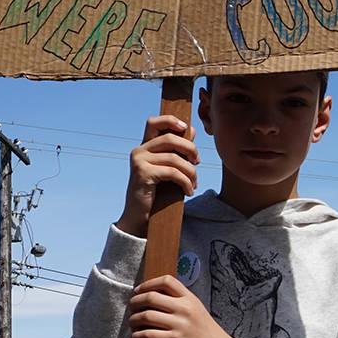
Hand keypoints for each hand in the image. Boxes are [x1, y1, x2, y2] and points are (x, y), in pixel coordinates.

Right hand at [116, 116, 198, 236]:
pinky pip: (173, 172)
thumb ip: (177, 150)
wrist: (140, 216)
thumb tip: (191, 129)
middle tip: (197, 162)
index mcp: (145, 147)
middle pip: (170, 138)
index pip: (153, 122)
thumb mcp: (168, 168)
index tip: (186, 128)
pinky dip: (185, 182)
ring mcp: (139, 161)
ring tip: (194, 184)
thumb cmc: (156, 192)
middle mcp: (139, 150)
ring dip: (190, 172)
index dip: (170, 120)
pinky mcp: (143, 173)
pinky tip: (188, 191)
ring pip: (174, 158)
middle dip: (190, 148)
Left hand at [128, 275, 237, 337]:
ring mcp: (180, 324)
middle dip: (135, 303)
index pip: (166, 281)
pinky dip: (136, 336)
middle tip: (131, 310)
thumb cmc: (207, 335)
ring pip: (145, 315)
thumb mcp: (197, 312)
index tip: (138, 291)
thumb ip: (180, 304)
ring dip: (133, 320)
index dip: (148, 284)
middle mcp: (185, 308)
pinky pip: (147, 334)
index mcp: (190, 299)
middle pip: (151, 297)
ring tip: (132, 325)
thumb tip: (152, 302)